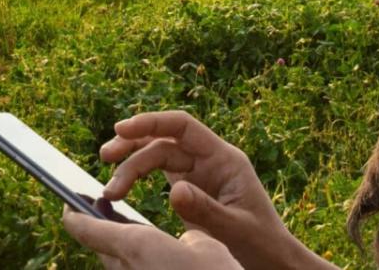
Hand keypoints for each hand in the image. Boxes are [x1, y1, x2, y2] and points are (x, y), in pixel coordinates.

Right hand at [96, 111, 322, 269]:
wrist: (273, 261)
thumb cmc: (261, 245)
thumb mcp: (235, 229)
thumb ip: (205, 209)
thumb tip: (174, 190)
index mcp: (223, 158)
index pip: (183, 126)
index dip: (151, 121)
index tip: (122, 129)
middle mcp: (209, 160)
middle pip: (164, 141)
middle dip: (132, 148)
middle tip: (105, 159)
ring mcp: (199, 173)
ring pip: (158, 156)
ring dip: (131, 165)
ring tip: (108, 188)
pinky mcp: (191, 189)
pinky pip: (160, 174)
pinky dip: (139, 179)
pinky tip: (122, 190)